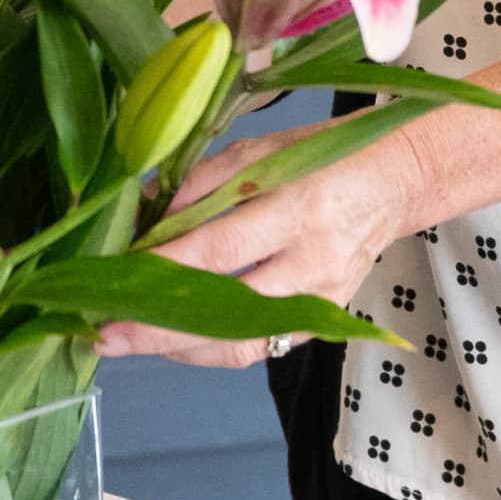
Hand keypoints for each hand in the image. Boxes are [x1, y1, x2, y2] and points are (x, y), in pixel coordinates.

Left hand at [97, 122, 416, 371]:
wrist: (393, 180)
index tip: (111, 283)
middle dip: (160, 330)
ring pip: (243, 344)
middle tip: (107, 335)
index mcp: (299, 206)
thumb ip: (198, 186)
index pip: (219, 250)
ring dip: (180, 347)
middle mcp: (315, 260)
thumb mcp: (258, 151)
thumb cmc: (322, 156)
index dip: (162, 272)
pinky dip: (212, 346)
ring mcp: (324, 298)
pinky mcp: (325, 319)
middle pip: (229, 312)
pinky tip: (174, 336)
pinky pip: (260, 347)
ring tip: (131, 339)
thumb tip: (140, 218)